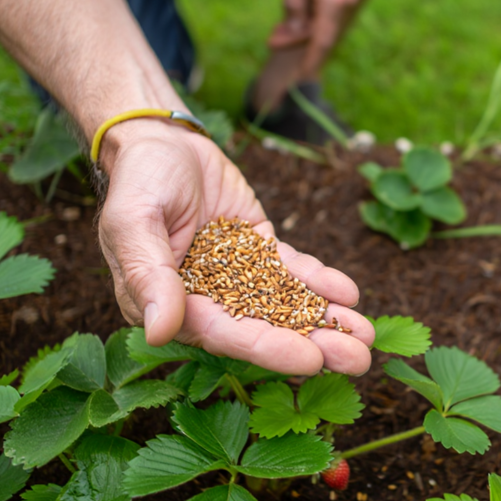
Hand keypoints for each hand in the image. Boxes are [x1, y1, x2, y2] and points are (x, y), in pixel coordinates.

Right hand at [96, 119, 372, 374]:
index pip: (226, 335)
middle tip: (359, 360)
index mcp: (172, 305)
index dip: (269, 349)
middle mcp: (207, 299)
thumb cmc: (138, 180)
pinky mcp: (259, 250)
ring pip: (285, 304)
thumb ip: (147, 275)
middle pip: (265, 328)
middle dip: (314, 344)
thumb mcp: (133, 221)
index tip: (311, 360)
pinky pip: (293, 270)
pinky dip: (320, 282)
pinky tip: (350, 293)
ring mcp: (237, 276)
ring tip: (368, 336)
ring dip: (326, 320)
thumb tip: (160, 332)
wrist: (161, 140)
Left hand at [268, 0, 359, 77]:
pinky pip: (324, 17)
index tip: (301, 80)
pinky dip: (307, 21)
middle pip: (321, 35)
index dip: (312, 61)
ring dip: (299, 32)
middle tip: (270, 42)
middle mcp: (345, 0)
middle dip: (296, 42)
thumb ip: (294, 6)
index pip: (323, 38)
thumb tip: (295, 32)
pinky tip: (290, 20)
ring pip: (321, 27)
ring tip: (276, 32)